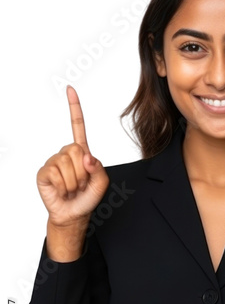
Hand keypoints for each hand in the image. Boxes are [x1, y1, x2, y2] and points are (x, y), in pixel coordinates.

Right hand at [37, 86, 109, 258]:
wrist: (74, 214)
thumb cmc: (87, 196)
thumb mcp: (102, 181)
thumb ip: (98, 167)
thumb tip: (85, 156)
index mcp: (81, 151)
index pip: (77, 126)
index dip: (74, 108)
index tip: (70, 89)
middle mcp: (66, 153)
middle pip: (76, 150)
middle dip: (83, 172)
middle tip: (81, 183)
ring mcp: (53, 161)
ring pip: (67, 164)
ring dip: (74, 182)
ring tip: (72, 188)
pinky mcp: (44, 172)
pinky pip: (56, 174)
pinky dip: (63, 186)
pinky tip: (61, 190)